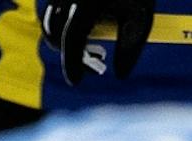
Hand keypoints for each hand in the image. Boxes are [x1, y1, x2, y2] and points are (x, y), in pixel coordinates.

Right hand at [40, 0, 154, 84]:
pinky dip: (65, 24)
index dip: (72, 63)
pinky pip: (55, 11)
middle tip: (96, 62)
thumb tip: (120, 75)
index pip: (72, 39)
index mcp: (86, 3)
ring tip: (94, 46)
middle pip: (55, 33)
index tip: (75, 81)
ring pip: (51, 21)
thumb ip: (130, 49)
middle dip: (70, 53)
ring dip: (66, 39)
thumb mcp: (140, 18)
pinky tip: (89, 27)